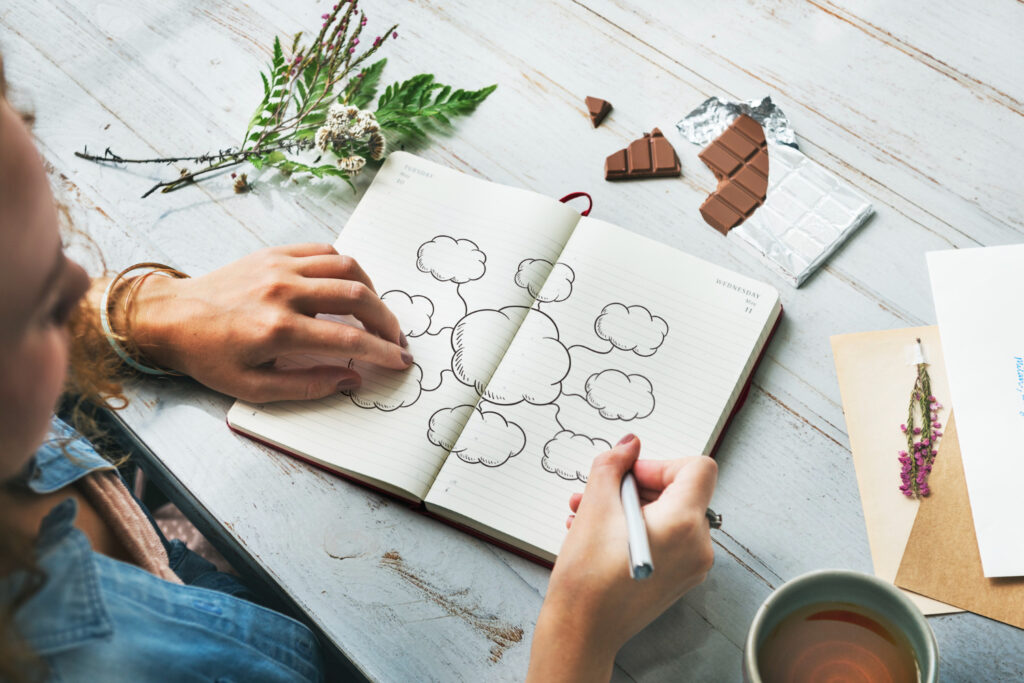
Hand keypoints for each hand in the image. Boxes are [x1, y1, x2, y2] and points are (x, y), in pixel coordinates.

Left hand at [127, 243, 412, 401]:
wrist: (169, 315)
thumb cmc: (208, 355)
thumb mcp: (252, 387)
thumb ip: (306, 386)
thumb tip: (351, 379)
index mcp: (278, 330)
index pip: (348, 339)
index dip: (382, 352)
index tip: (400, 361)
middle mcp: (283, 292)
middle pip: (357, 296)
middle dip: (386, 320)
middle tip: (395, 338)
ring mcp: (279, 267)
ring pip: (346, 267)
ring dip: (371, 290)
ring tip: (376, 312)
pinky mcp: (274, 253)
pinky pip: (324, 251)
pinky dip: (345, 267)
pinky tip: (349, 286)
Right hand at [527, 435, 716, 681]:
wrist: (581, 631)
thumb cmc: (588, 577)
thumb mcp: (595, 507)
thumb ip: (614, 465)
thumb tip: (629, 445)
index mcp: (685, 524)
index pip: (698, 468)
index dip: (662, 463)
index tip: (631, 474)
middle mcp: (698, 546)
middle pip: (680, 492)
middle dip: (638, 486)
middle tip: (601, 491)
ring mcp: (691, 566)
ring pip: (668, 516)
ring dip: (630, 507)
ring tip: (588, 512)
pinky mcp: (679, 579)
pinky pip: (666, 539)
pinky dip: (637, 528)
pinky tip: (600, 532)